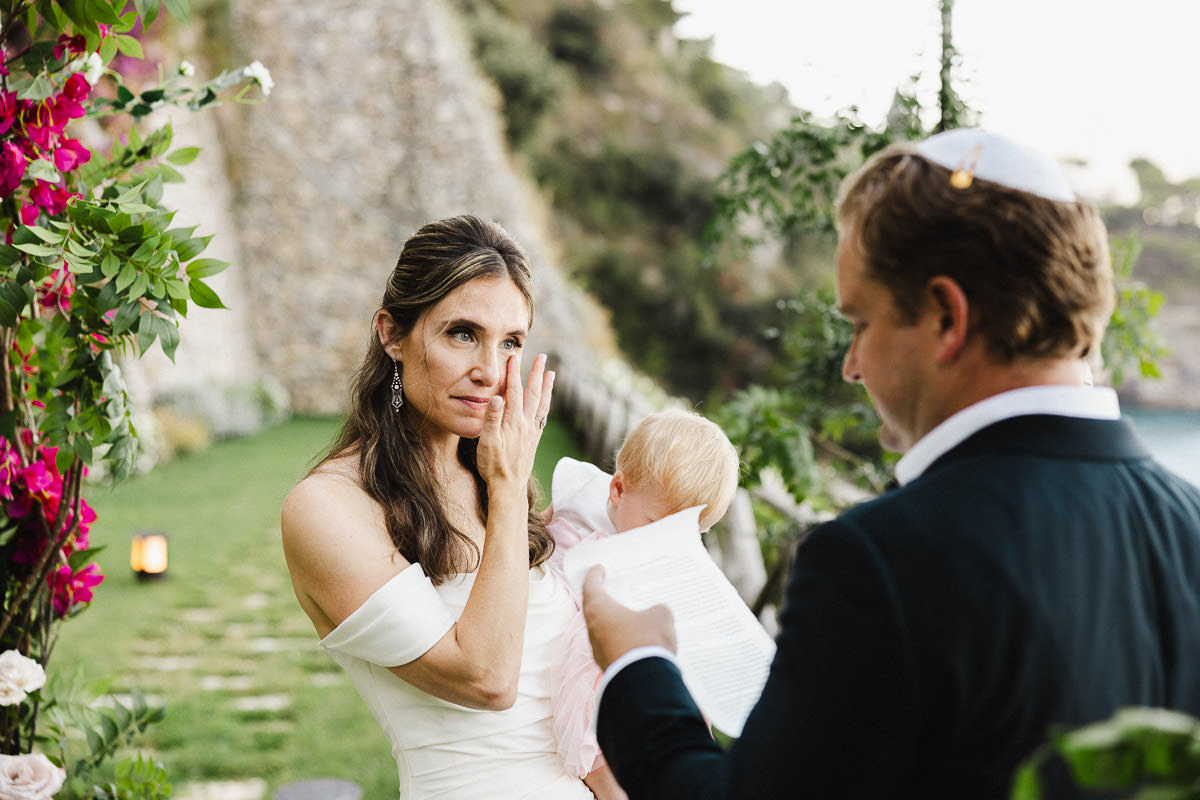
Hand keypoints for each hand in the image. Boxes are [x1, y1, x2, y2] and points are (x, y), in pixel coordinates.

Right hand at [475, 352, 553, 488]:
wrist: (508, 487)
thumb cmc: (494, 466)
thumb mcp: (487, 443)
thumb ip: (491, 419)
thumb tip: (497, 397)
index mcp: (513, 422)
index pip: (513, 392)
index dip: (513, 373)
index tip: (513, 357)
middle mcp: (526, 424)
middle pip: (533, 393)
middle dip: (536, 373)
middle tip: (541, 357)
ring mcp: (532, 432)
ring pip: (542, 404)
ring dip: (546, 387)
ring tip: (551, 373)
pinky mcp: (534, 439)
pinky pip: (543, 416)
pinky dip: (545, 404)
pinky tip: (546, 401)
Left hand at [582, 565, 676, 670]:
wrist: (645, 683)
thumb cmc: (647, 641)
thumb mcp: (661, 616)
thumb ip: (657, 609)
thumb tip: (655, 614)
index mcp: (599, 610)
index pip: (591, 586)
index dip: (595, 575)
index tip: (598, 569)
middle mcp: (593, 629)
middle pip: (596, 609)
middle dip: (607, 601)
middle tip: (616, 591)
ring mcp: (598, 650)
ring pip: (605, 631)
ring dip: (616, 624)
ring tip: (633, 617)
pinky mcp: (608, 666)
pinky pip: (614, 648)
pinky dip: (623, 641)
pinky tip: (638, 640)